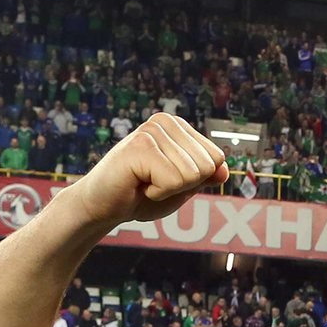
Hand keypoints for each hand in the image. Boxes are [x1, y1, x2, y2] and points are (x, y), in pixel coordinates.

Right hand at [63, 112, 227, 229]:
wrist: (103, 205)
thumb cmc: (141, 195)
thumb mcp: (182, 186)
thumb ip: (205, 176)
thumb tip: (224, 170)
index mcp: (178, 126)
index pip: (216, 158)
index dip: (196, 179)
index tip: (167, 178)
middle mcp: (165, 121)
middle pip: (207, 166)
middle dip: (184, 185)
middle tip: (154, 182)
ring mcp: (151, 131)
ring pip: (192, 175)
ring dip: (169, 189)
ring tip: (145, 181)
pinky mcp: (140, 146)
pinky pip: (174, 181)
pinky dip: (159, 192)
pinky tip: (138, 183)